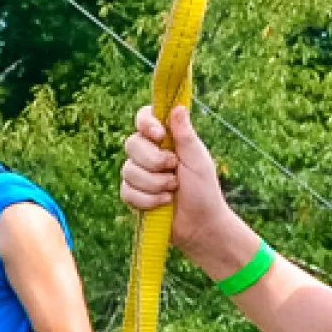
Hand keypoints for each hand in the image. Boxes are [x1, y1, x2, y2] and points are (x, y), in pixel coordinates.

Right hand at [119, 103, 246, 278]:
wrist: (201, 224)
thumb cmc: (204, 189)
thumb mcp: (197, 159)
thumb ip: (185, 134)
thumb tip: (178, 107)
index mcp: (165, 139)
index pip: (143, 118)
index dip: (146, 123)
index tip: (158, 133)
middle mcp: (148, 153)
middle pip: (132, 144)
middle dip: (154, 160)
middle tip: (174, 169)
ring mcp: (139, 174)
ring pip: (129, 170)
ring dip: (155, 183)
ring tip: (173, 190)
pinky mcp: (133, 195)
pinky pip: (127, 192)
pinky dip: (148, 200)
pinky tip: (163, 203)